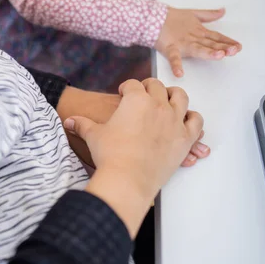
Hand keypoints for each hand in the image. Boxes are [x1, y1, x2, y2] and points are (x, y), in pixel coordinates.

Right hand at [57, 87, 209, 167]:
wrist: (127, 178)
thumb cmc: (109, 155)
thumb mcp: (93, 136)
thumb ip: (82, 125)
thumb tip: (68, 122)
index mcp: (135, 100)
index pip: (133, 85)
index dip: (127, 87)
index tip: (124, 92)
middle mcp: (157, 105)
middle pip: (158, 86)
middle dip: (150, 88)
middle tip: (145, 94)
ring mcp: (174, 120)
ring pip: (180, 97)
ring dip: (174, 96)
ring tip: (169, 100)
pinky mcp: (184, 138)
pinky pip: (196, 121)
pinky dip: (192, 118)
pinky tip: (186, 120)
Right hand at [155, 7, 241, 76]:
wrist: (153, 17)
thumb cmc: (172, 18)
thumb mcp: (193, 14)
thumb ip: (209, 15)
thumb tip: (222, 11)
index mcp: (199, 32)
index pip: (217, 37)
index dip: (228, 41)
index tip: (238, 47)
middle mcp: (193, 38)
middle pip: (211, 44)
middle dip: (223, 47)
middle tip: (234, 50)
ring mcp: (183, 43)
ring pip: (198, 48)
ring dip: (208, 52)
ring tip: (219, 55)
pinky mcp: (170, 47)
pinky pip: (173, 58)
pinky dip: (176, 65)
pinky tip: (179, 73)